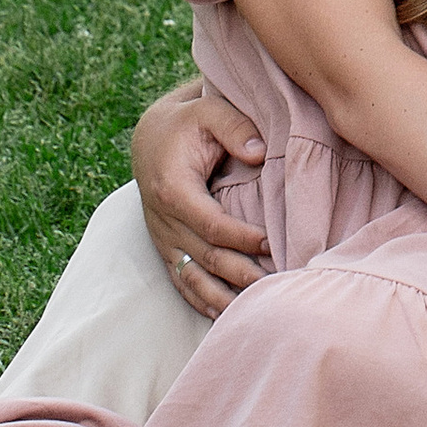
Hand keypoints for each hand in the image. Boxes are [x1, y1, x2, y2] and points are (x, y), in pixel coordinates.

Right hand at [131, 77, 269, 315]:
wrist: (150, 138)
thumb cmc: (187, 123)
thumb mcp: (208, 110)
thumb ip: (234, 127)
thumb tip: (259, 152)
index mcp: (173, 189)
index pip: (209, 224)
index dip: (240, 237)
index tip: (269, 242)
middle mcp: (164, 221)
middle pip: (205, 258)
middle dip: (241, 275)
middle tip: (277, 285)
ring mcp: (163, 239)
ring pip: (193, 279)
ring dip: (223, 298)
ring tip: (256, 310)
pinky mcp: (166, 249)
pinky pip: (182, 282)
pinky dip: (202, 301)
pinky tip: (224, 316)